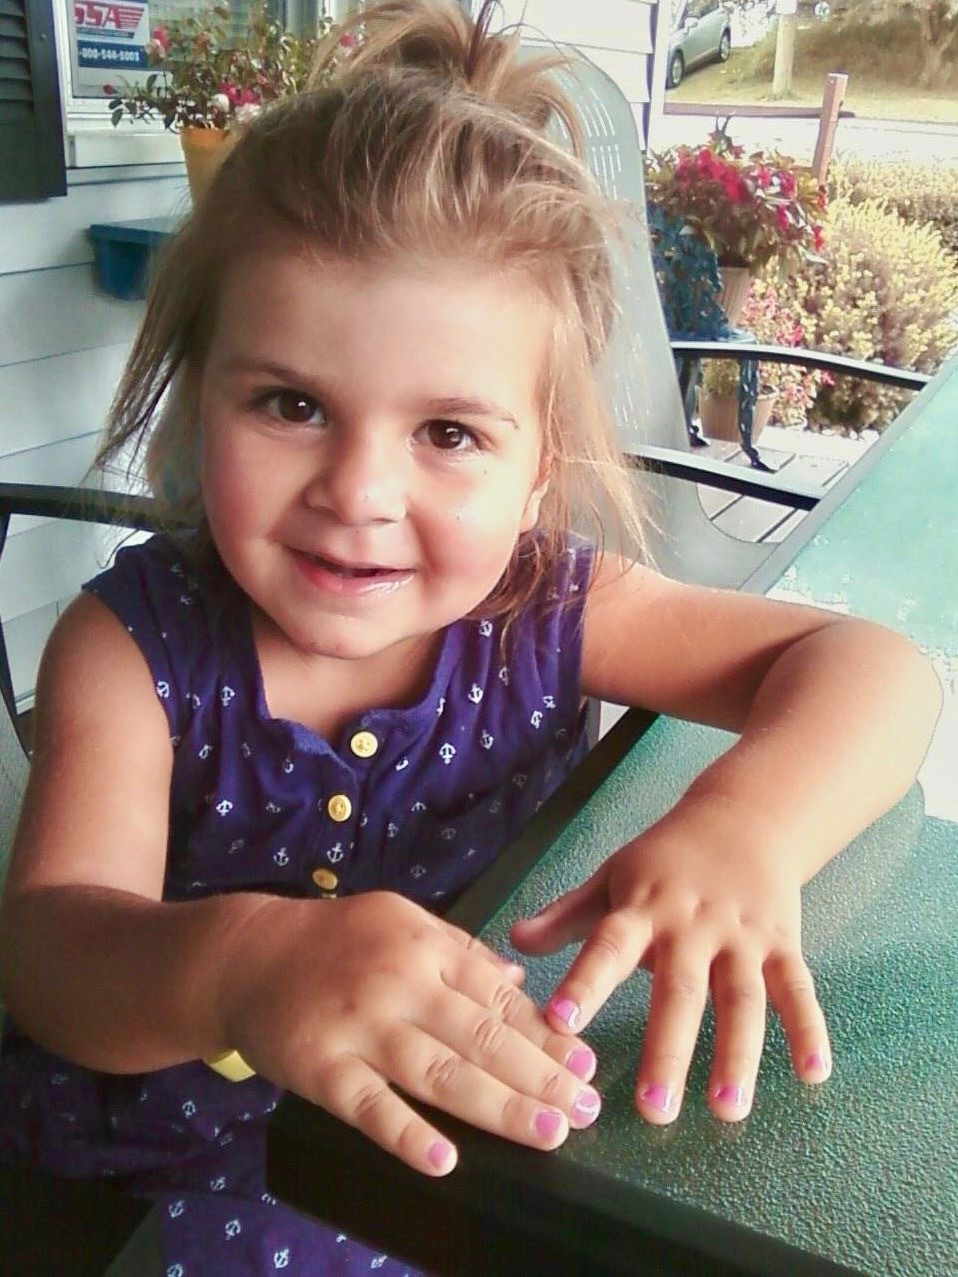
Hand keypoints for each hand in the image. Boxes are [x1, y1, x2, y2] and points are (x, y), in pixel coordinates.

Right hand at [215, 891, 602, 1173]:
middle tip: (586, 1106)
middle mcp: (399, 982)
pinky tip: (447, 1161)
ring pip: (440, 1073)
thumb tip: (521, 979)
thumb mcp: (403, 922)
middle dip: (542, 1074)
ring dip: (500, 1107)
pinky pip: (370, 1107)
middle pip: (482, 1035)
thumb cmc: (336, 940)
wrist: (247, 955)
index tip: (587, 1061)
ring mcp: (360, 1027)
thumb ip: (461, 951)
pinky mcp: (320, 1068)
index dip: (547, 1031)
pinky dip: (408, 1135)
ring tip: (549, 1131)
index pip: (498, 993)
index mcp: (425, 945)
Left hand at [510, 807, 830, 1124]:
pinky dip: (809, 1028)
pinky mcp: (782, 943)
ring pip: (742, 1000)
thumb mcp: (612, 877)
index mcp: (643, 911)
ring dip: (738, 1055)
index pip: (607, 948)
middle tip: (651, 1112)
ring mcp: (741, 937)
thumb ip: (567, 915)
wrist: (743, 817)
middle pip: (680, 992)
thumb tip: (513, 940)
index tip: (559, 1023)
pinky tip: (814, 1074)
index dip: (583, 984)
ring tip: (727, 1110)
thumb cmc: (666, 859)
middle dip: (666, 1052)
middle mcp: (692, 927)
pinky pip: (798, 989)